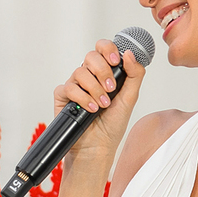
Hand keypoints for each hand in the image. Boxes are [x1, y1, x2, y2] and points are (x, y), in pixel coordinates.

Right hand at [54, 40, 145, 163]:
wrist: (97, 147)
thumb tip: (129, 53)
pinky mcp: (63, 97)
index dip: (108, 49)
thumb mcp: (130, 99)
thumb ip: (134, 74)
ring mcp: (75, 86)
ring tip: (102, 104)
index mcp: (104, 72)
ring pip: (80, 72)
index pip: (103, 49)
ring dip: (94, 88)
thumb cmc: (112, 125)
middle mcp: (89, 76)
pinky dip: (82, 98)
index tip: (115, 61)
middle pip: (90, 56)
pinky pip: (68, 88)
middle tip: (111, 88)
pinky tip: (90, 109)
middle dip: (102, 71)